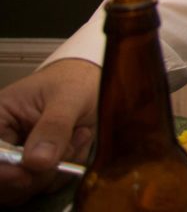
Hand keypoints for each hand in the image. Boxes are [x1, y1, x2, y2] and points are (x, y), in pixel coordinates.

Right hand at [0, 59, 99, 203]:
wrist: (93, 83)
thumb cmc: (74, 82)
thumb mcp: (69, 96)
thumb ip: (54, 126)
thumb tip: (37, 161)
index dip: (3, 171)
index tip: (25, 175)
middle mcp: (3, 142)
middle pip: (4, 181)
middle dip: (40, 171)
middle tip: (70, 143)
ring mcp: (19, 159)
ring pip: (26, 188)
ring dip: (59, 168)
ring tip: (78, 135)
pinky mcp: (37, 170)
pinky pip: (48, 186)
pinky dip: (68, 170)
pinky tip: (79, 143)